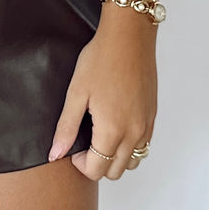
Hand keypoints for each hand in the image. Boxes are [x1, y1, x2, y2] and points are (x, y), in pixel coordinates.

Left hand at [47, 13, 157, 180]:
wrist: (129, 37)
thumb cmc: (101, 60)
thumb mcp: (76, 93)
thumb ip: (66, 128)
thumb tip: (55, 154)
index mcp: (113, 130)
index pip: (96, 170)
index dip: (80, 164)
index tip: (73, 146)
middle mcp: (134, 133)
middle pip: (115, 172)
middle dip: (96, 164)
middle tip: (84, 142)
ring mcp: (146, 126)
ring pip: (132, 162)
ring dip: (115, 158)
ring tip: (101, 136)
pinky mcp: (152, 116)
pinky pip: (143, 146)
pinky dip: (129, 147)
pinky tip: (116, 127)